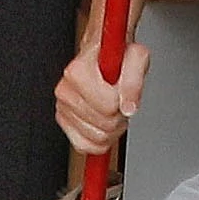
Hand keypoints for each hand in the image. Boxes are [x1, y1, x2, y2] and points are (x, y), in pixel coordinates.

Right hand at [52, 38, 145, 156]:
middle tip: (120, 101)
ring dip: (111, 129)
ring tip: (113, 109)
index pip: (108, 106)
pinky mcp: (63, 120)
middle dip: (119, 116)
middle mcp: (65, 90)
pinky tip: (103, 123)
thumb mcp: (136, 56)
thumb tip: (128, 108)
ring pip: (96, 138)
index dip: (122, 101)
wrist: (101, 53)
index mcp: (78, 72)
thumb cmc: (116, 54)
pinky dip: (98, 141)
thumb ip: (134, 81)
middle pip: (104, 124)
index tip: (122, 90)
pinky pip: (83, 146)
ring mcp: (62, 107)